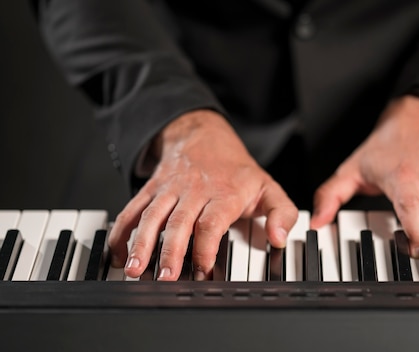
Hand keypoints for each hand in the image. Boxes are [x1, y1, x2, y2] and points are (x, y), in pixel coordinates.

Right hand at [107, 110, 297, 279]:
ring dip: (140, 242)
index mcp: (224, 194)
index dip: (206, 246)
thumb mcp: (268, 188)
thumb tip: (280, 238)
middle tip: (166, 277)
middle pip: (179, 222)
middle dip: (170, 251)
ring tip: (134, 268)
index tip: (203, 268)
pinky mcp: (152, 189)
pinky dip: (122, 232)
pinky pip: (133, 209)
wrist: (203, 135)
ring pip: (152, 216)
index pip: (211, 222)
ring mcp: (170, 190)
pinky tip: (118, 253)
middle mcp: (194, 191)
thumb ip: (281, 214)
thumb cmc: (236, 171)